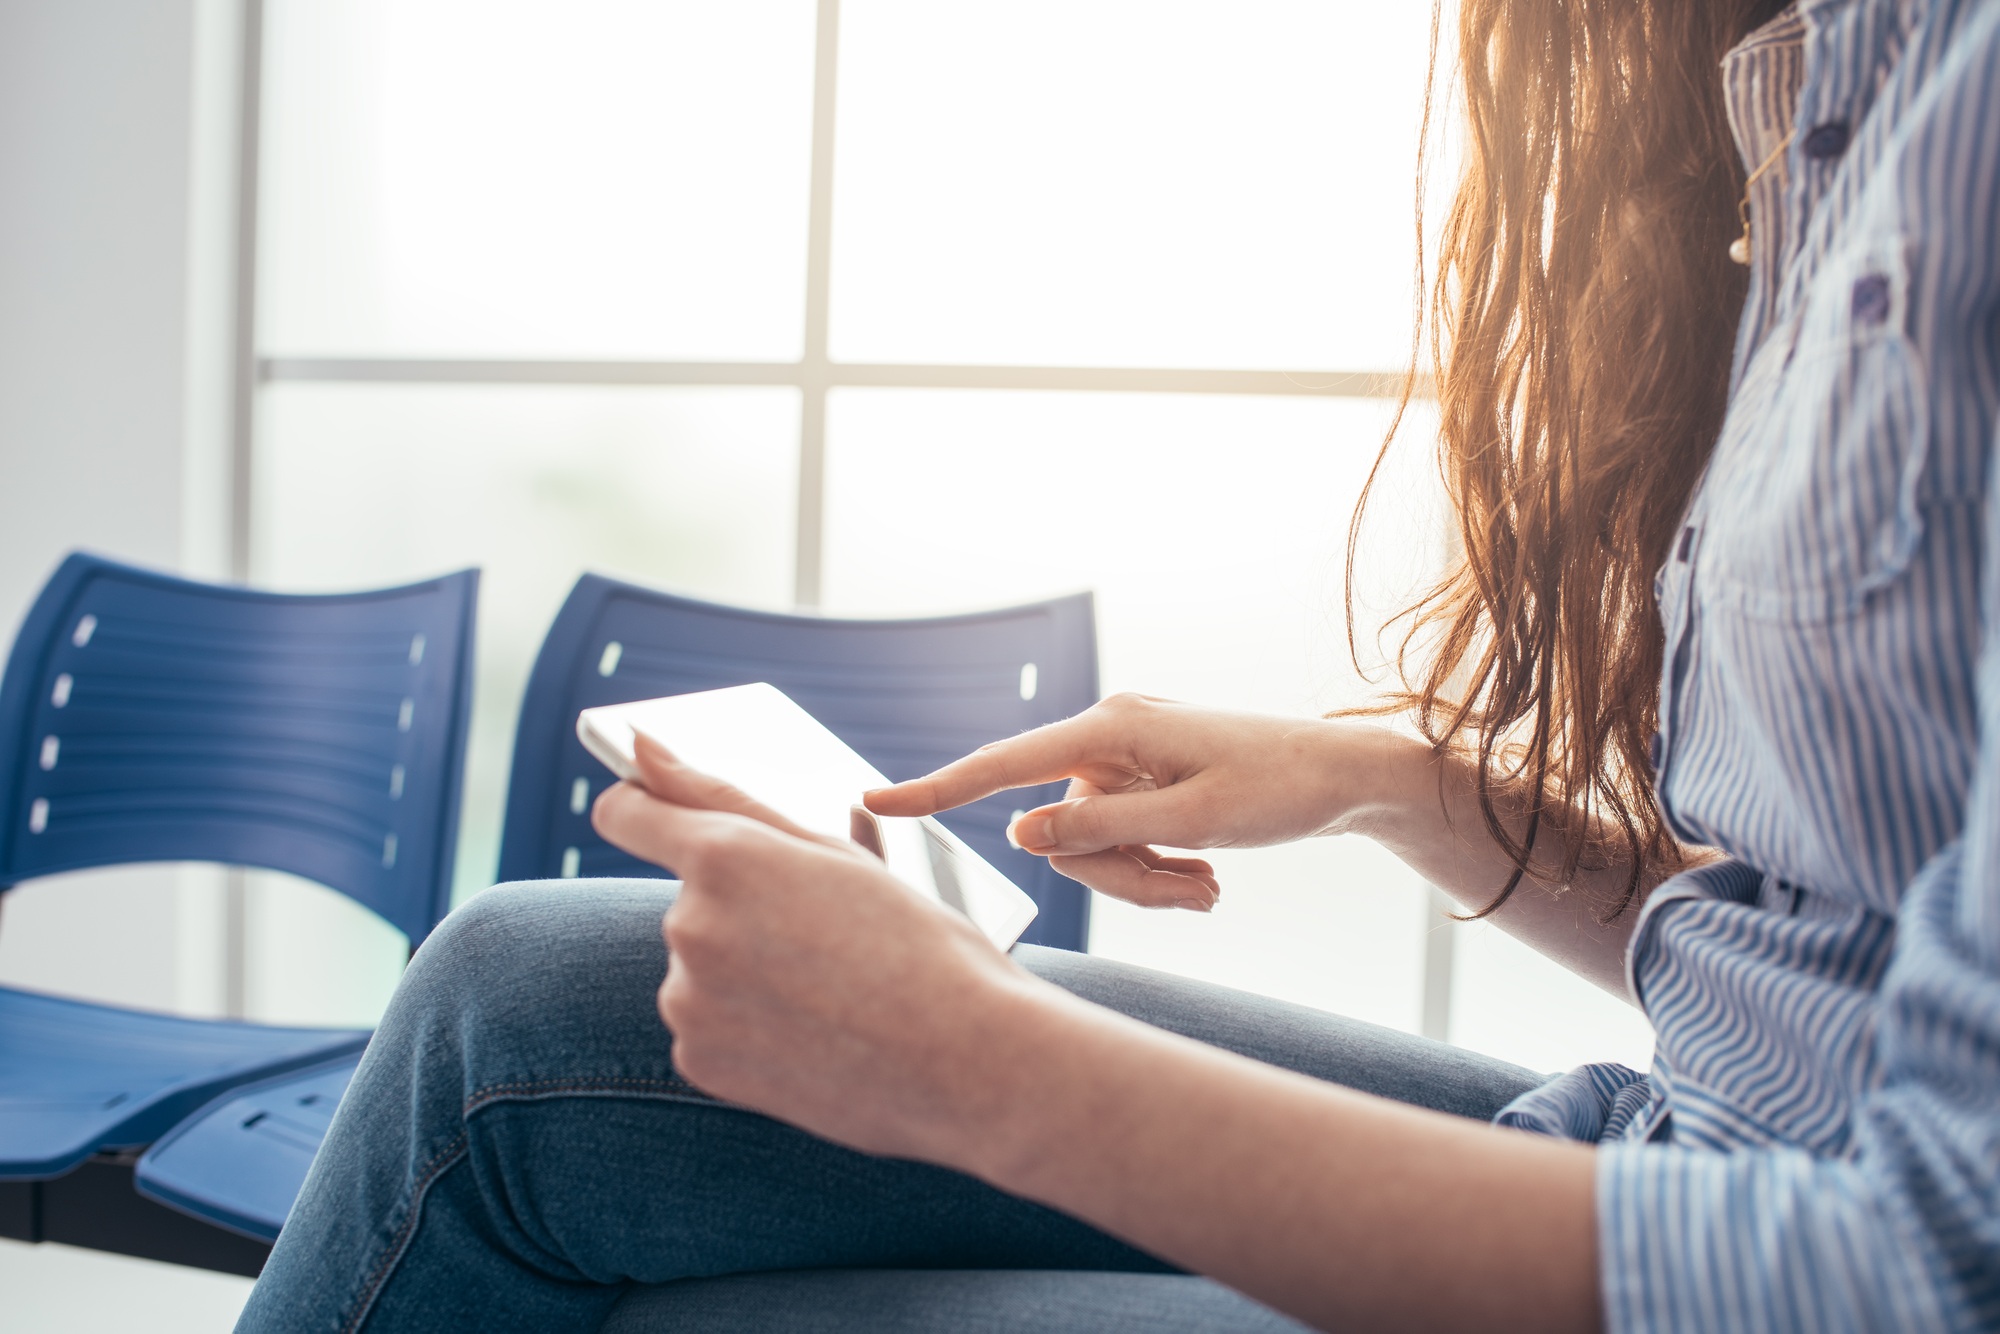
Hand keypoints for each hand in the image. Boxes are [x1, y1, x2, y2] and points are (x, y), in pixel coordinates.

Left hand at [591, 734, 1035, 1162]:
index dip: (643, 808)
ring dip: (745, 970)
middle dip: (743, 909)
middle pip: (691, 899)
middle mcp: (689, 924)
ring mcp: (688, 1000)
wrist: (967, 1063)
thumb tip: (640, 747)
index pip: (626, 812)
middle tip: (827, 937)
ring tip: (831, 993)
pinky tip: (812, 1034)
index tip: (659, 814)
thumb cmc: (916, 944)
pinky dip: (747, 1026)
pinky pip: (707, 1024)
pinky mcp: (698, 1059)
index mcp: (725, 856)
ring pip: (701, 964)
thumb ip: (721, 796)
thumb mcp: (833, 854)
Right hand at [865, 693, 1406, 909]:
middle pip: (1059, 832)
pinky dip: (1158, 871)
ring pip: (1092, 848)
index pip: (1004, 766)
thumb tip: (1017, 834)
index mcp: (1111, 728)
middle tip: (1188, 892)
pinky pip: (1121, 843)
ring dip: (1145, 881)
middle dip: (1115, 876)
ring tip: (1206, 888)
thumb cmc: (1280, 789)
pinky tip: (1206, 880)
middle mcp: (1108, 737)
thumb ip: (1099, 830)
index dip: (937, 789)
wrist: (1346, 779)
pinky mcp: (1144, 785)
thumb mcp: (1192, 821)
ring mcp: (1125, 763)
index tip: (874, 800)